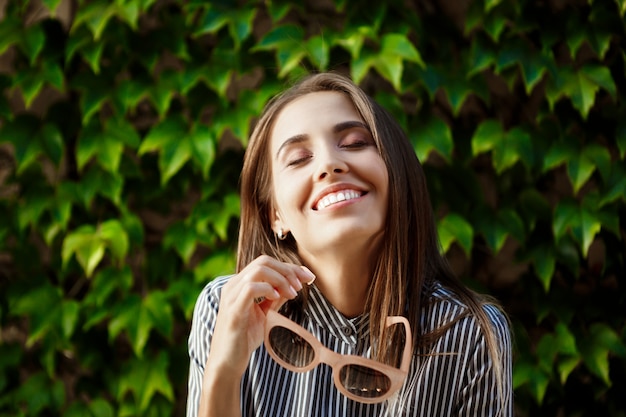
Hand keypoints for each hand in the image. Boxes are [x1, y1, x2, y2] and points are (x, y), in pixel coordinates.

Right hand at [206, 255, 315, 376]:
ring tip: (292, 293)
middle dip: (288, 270)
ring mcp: (231, 296)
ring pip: (258, 270)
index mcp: (239, 284)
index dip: (289, 267)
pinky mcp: (233, 310)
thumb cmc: (244, 338)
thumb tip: (291, 286)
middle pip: (263, 261)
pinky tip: (278, 299)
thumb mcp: (264, 314)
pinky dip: (269, 289)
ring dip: (281, 279)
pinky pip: (251, 289)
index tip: (308, 276)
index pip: (266, 263)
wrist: (227, 363)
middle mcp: (233, 285)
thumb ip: (274, 298)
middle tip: (302, 285)